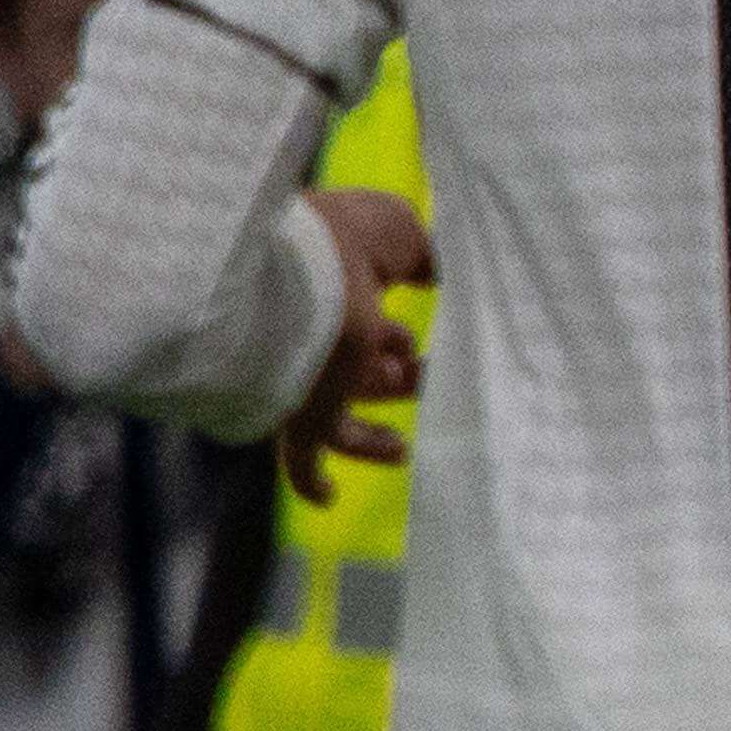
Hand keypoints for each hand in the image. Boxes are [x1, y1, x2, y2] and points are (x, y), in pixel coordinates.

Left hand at [279, 188, 434, 503]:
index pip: (369, 326)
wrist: (296, 272)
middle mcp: (319, 339)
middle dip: (393, 382)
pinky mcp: (302, 414)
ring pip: (340, 417)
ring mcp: (307, 379)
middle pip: (357, 372)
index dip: (397, 341)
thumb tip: (434, 276)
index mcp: (339, 292)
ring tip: (403, 448)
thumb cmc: (346, 243)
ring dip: (371, 433)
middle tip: (426, 390)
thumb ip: (421, 255)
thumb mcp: (400, 233)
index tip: (418, 349)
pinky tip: (328, 496)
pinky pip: (303, 458)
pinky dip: (313, 480)